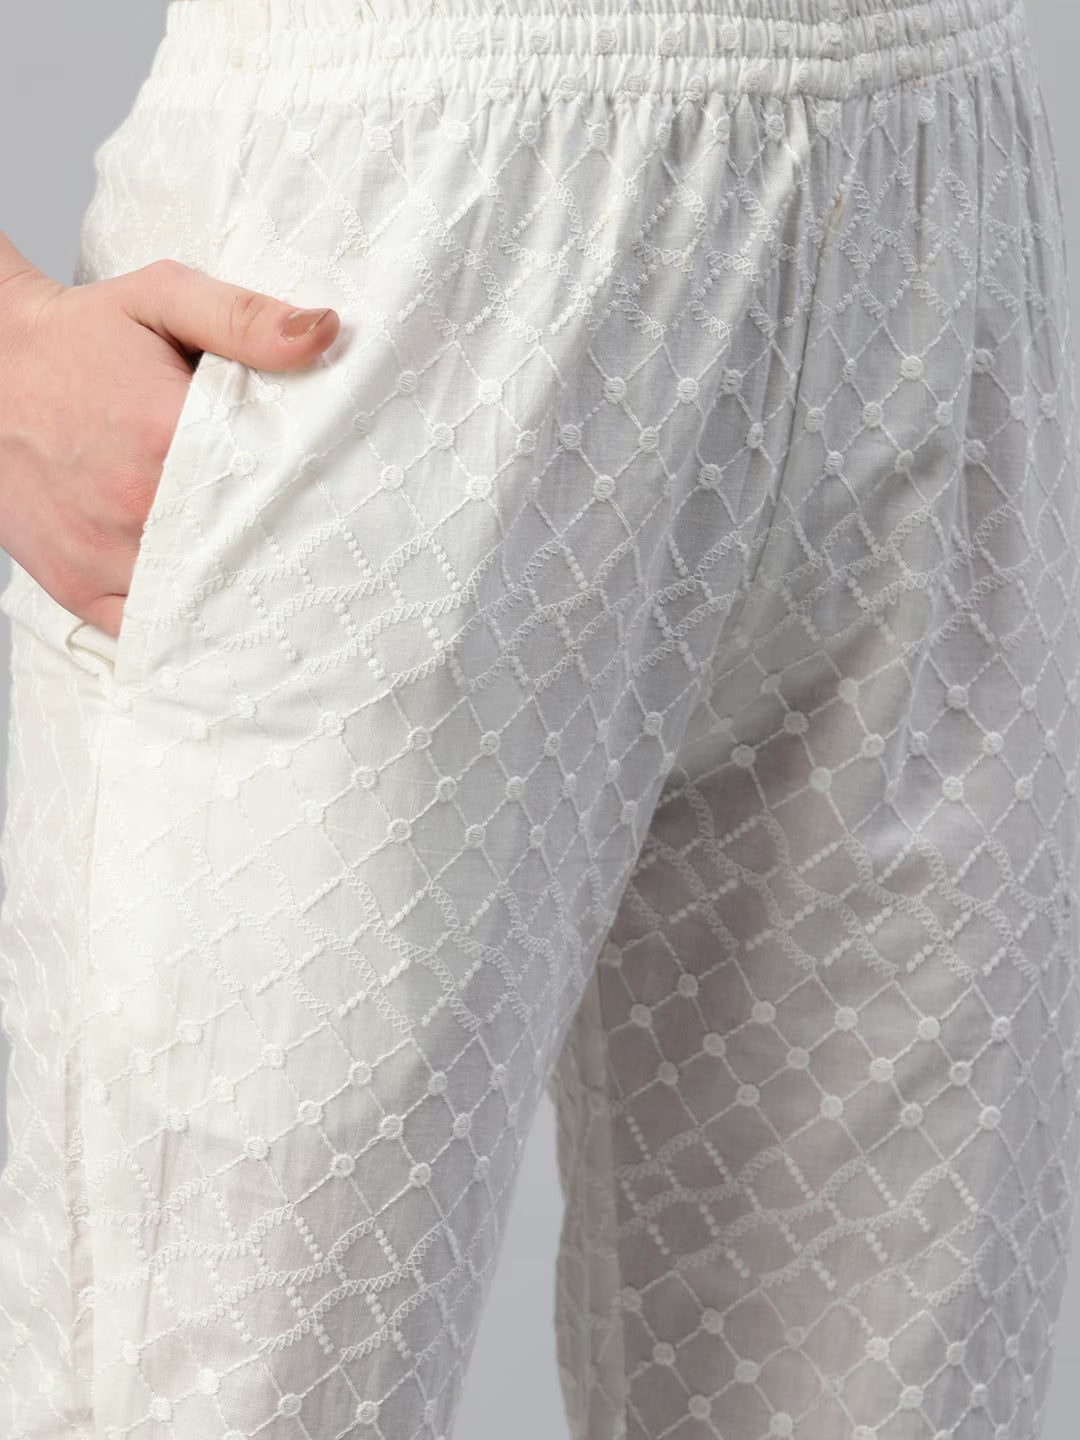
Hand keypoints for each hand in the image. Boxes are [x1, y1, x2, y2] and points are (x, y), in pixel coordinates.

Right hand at [0, 231, 340, 637]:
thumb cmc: (78, 337)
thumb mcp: (162, 299)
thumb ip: (245, 318)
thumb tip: (323, 331)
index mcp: (164, 434)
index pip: (272, 486)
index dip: (315, 497)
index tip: (345, 502)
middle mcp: (134, 505)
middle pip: (245, 551)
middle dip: (287, 552)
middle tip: (327, 552)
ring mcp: (103, 554)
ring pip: (202, 600)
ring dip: (242, 595)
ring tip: (285, 586)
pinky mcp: (79, 589)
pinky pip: (151, 630)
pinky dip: (187, 625)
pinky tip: (221, 610)